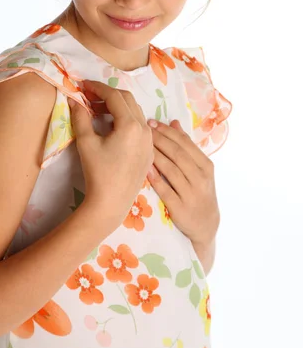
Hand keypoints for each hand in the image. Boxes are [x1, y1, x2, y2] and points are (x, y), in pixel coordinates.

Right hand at [68, 80, 153, 227]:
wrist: (111, 202)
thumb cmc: (97, 172)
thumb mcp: (86, 142)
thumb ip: (80, 117)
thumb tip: (74, 99)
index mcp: (130, 125)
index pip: (114, 96)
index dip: (98, 87)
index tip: (84, 85)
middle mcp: (144, 129)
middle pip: (127, 99)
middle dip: (108, 94)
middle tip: (90, 96)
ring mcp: (149, 140)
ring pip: (136, 112)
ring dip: (118, 106)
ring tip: (98, 110)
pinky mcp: (149, 151)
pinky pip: (140, 126)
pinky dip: (126, 119)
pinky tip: (112, 126)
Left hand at [147, 119, 219, 245]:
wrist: (206, 225)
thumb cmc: (199, 191)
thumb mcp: (199, 169)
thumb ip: (186, 146)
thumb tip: (174, 122)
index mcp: (206, 165)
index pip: (185, 143)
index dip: (167, 131)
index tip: (151, 122)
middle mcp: (201, 178)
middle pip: (177, 154)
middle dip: (159, 139)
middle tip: (143, 129)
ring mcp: (191, 194)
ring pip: (171, 170)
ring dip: (155, 155)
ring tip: (140, 145)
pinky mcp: (180, 209)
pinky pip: (165, 190)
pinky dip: (155, 178)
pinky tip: (144, 168)